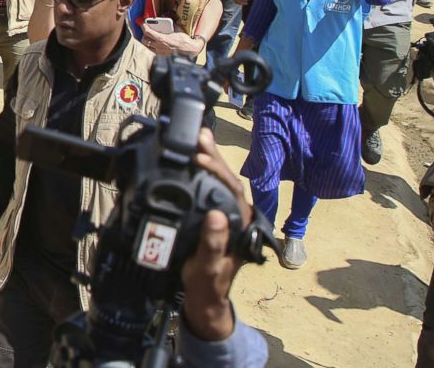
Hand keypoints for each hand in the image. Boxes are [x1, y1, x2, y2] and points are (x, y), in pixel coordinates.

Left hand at [142, 24, 200, 56]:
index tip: (143, 23)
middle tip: (146, 30)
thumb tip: (167, 18)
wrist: (189, 50)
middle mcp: (159, 46)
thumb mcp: (176, 29)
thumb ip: (170, 24)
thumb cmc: (184, 40)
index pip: (147, 32)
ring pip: (147, 46)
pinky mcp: (161, 55)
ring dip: (146, 41)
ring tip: (148, 37)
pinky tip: (154, 43)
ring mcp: (159, 51)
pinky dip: (151, 46)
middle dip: (144, 34)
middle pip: (145, 40)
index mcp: (161, 39)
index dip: (144, 27)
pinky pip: (152, 50)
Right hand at [181, 128, 251, 340]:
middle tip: (198, 135)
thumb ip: (213, 244)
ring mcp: (227, 214)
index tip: (199, 158)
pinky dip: (201, 171)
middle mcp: (238, 215)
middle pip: (228, 179)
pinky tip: (191, 159)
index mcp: (241, 224)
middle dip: (214, 156)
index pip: (233, 190)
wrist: (205, 299)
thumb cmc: (207, 284)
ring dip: (209, 159)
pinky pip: (210, 187)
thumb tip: (217, 216)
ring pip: (220, 180)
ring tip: (197, 137)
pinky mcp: (214, 215)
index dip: (217, 171)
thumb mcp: (208, 268)